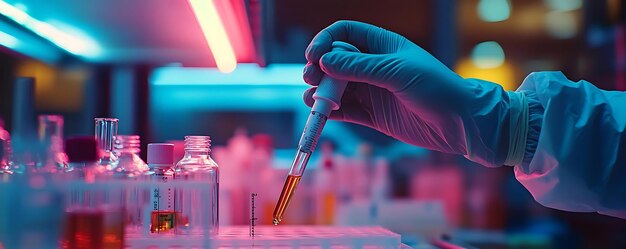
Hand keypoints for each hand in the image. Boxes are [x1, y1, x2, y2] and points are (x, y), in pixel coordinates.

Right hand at [303, 20, 521, 166]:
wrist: (460, 123)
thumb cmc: (437, 88)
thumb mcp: (397, 72)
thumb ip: (360, 67)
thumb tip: (324, 61)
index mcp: (382, 45)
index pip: (345, 33)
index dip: (325, 41)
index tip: (314, 56)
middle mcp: (373, 66)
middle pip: (334, 62)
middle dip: (318, 69)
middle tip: (311, 79)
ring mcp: (371, 91)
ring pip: (335, 88)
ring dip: (320, 92)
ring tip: (313, 99)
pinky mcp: (372, 115)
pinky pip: (344, 111)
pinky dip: (330, 112)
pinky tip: (322, 114)